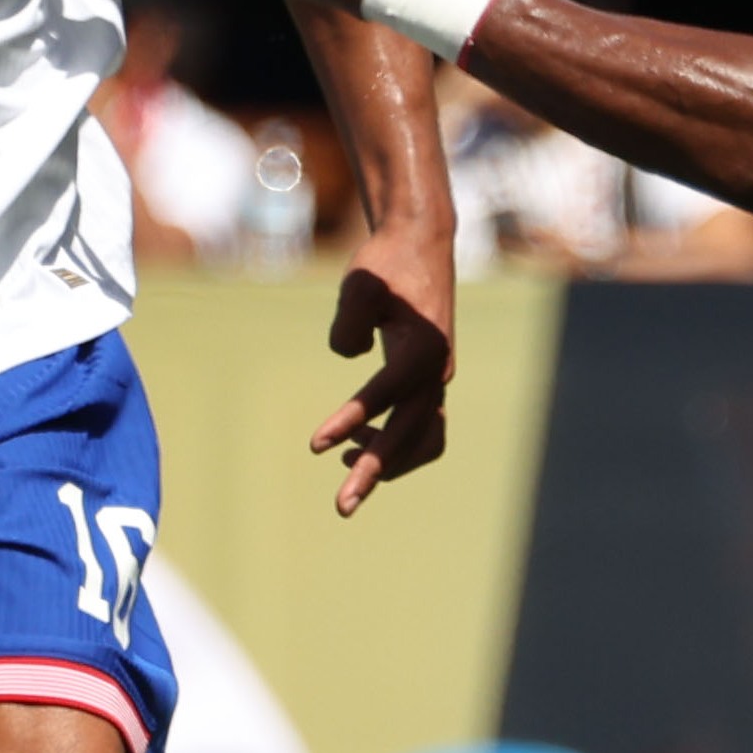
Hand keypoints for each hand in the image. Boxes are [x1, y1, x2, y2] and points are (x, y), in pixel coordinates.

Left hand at [315, 239, 453, 514]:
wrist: (420, 245)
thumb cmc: (387, 263)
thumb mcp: (362, 282)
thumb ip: (353, 320)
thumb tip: (349, 355)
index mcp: (424, 348)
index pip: (386, 395)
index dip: (351, 421)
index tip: (315, 445)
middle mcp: (437, 371)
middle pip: (410, 435)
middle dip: (375, 472)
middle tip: (342, 507)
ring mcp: (436, 380)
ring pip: (423, 441)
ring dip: (388, 462)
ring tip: (341, 467)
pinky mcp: (428, 383)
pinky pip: (420, 429)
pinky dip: (394, 445)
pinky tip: (352, 441)